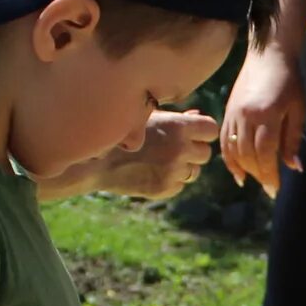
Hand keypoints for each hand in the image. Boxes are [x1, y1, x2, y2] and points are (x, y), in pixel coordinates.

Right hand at [92, 110, 219, 200]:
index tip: (191, 133)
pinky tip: (150, 172)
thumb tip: (197, 116)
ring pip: (194, 172)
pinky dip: (169, 181)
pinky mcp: (164, 189)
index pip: (211, 130)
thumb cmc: (120, 131)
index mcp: (178, 127)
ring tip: (158, 160)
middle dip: (193, 151)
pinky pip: (178, 185)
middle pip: (205, 154)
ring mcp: (173, 171)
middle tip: (171, 148)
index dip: (202, 132)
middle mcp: (180, 149)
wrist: (95, 160)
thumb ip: (175, 117)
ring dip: (182, 167)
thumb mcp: (147, 116)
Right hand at [220, 49, 305, 194]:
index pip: (265, 152)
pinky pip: (223, 140)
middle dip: (258, 174)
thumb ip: (293, 140)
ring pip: (233, 150)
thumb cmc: (289, 82)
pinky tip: (236, 171)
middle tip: (268, 188)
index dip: (269, 173)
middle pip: (248, 154)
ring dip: (244, 169)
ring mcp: (233, 114)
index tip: (274, 189)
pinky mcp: (227, 111)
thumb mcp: (298, 110)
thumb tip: (294, 168)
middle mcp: (246, 116)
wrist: (268, 55)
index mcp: (267, 115)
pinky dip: (228, 158)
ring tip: (253, 181)